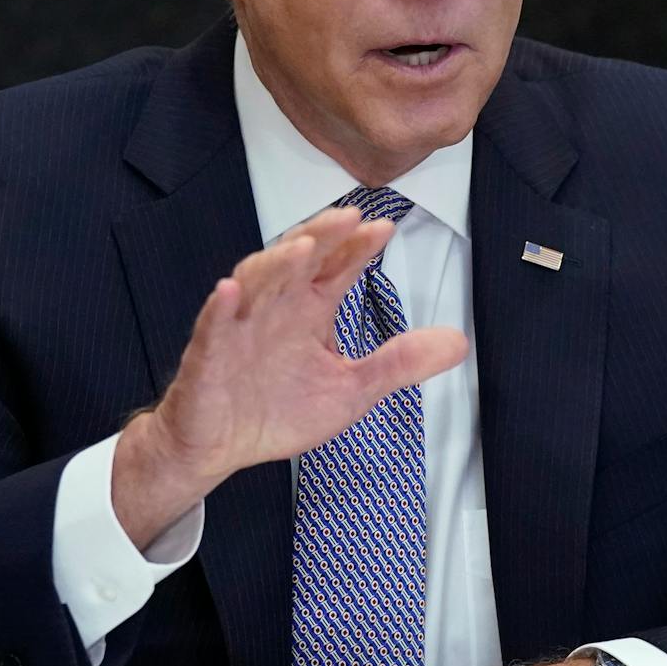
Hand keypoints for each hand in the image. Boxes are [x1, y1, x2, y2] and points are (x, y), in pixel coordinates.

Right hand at [111, 205, 468, 548]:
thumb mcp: (352, 389)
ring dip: (276, 264)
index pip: (336, 268)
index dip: (357, 247)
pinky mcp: (208, 356)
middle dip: (321, 238)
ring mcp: (239, 328)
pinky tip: (229, 292)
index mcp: (308, 310)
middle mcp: (275, 308)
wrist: (220, 446)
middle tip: (347, 218)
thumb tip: (458, 342)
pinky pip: (212, 328)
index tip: (384, 229)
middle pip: (297, 262)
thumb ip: (400, 362)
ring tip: (301, 248)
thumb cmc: (278, 409)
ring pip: (256, 284)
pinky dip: (219, 309)